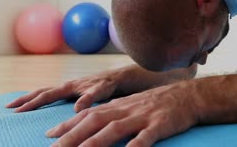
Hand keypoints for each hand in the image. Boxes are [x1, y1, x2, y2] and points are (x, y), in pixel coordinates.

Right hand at [6, 69, 123, 112]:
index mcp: (69, 86)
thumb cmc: (109, 84)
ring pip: (45, 91)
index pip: (46, 95)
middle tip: (8, 107)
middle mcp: (66, 85)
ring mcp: (68, 87)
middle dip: (24, 99)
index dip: (32, 103)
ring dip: (30, 97)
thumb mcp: (101, 91)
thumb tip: (76, 109)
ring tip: (17, 104)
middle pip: (41, 91)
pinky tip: (38, 102)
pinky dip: (41, 97)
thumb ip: (89, 98)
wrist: (116, 77)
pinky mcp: (72, 89)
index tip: (17, 111)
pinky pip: (52, 93)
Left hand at [47, 81, 197, 146]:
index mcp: (118, 106)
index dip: (67, 126)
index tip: (48, 136)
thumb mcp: (131, 106)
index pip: (87, 115)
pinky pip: (146, 136)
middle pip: (94, 122)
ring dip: (95, 142)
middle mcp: (126, 110)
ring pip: (115, 129)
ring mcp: (143, 117)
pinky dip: (135, 145)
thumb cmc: (157, 104)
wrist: (187, 95)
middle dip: (72, 136)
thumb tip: (86, 124)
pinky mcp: (160, 124)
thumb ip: (110, 115)